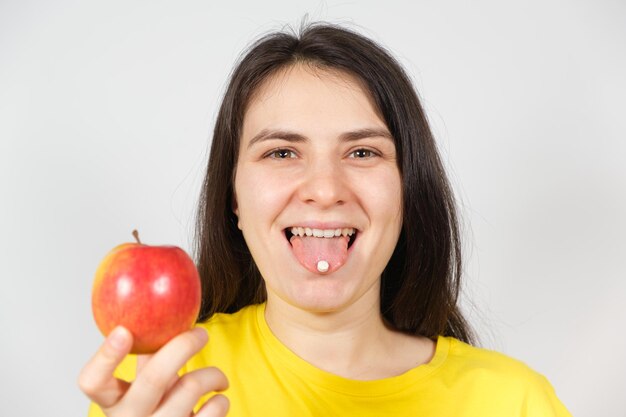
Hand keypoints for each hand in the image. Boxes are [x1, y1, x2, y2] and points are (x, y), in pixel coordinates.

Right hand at [78, 326, 228, 416]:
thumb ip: (147, 351)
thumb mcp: (145, 382)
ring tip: (216, 377)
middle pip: (153, 378)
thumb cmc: (160, 405)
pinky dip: (221, 399)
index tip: (123, 330)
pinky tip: (217, 398)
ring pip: (191, 387)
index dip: (105, 356)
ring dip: (213, 374)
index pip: (92, 382)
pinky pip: (214, 410)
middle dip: (182, 346)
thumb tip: (159, 295)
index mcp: (112, 402)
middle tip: (201, 333)